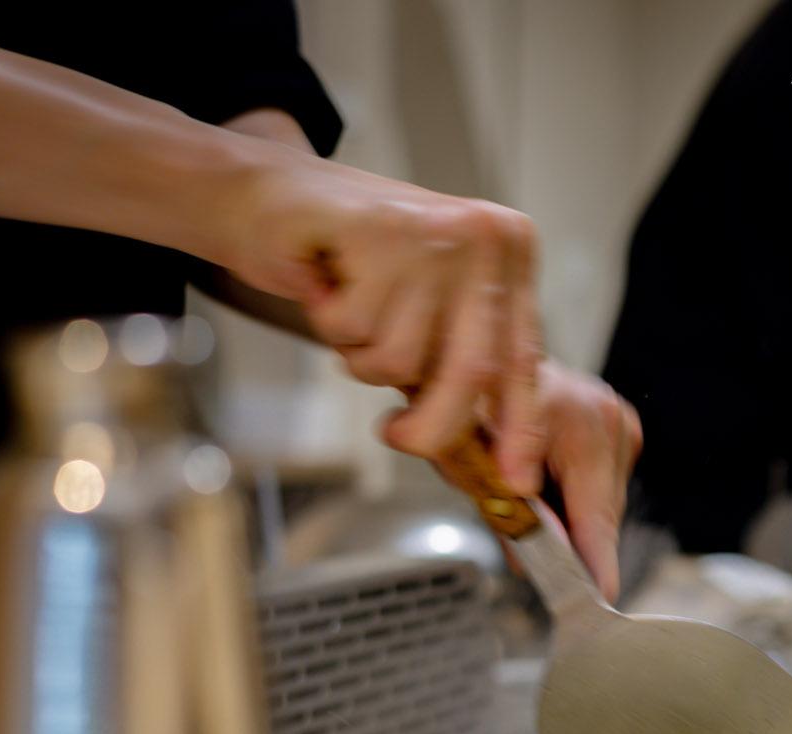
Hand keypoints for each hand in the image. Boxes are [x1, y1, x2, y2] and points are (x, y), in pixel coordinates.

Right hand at [217, 148, 545, 486]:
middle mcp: (486, 237)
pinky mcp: (381, 230)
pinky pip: (355, 330)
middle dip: (430, 424)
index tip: (517, 480)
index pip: (523, 358)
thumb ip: (459, 363)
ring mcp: (436, 230)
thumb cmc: (348, 261)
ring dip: (362, 354)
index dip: (520, 427)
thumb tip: (491, 452)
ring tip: (352, 307)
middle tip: (397, 436)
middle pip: (471, 372)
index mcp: (509, 253)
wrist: (268, 195)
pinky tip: (328, 281)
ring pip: (403, 358)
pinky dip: (330, 322)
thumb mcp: (425, 312)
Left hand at [425, 363, 641, 599]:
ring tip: (531, 502)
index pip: (596, 511)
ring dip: (573, 518)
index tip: (600, 596)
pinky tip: (547, 484)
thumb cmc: (465, 401)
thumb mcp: (466, 462)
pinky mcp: (621, 425)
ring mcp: (620, 418)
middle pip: (603, 513)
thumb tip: (531, 562)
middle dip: (572, 541)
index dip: (595, 560)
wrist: (474, 357)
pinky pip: (604, 485)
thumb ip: (503, 512)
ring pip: (605, 503)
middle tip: (538, 561)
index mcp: (577, 419)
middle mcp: (608, 415)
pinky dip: (576, 498)